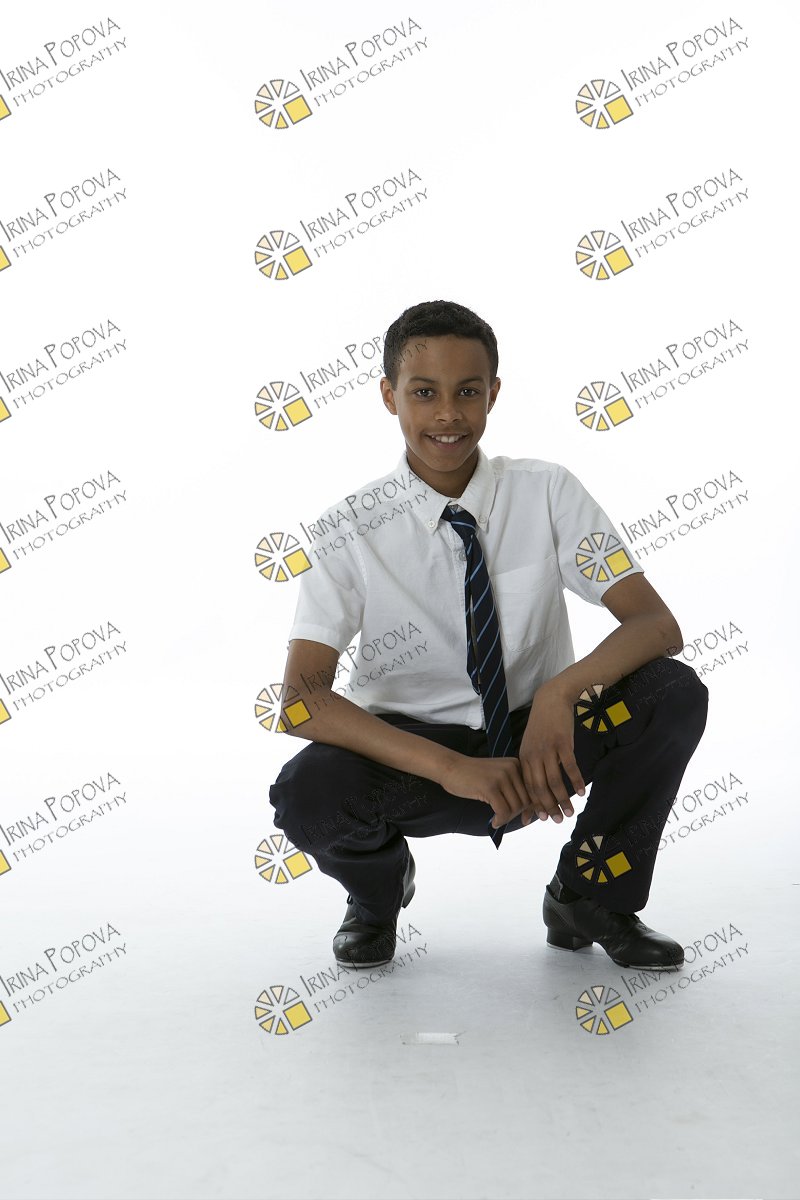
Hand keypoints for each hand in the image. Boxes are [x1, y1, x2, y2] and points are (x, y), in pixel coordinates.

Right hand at [438, 754, 532, 829]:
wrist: (450, 767)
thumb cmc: (473, 776)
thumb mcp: (498, 778)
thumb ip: (514, 790)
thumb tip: (530, 816)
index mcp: (516, 764)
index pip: (532, 791)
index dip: (530, 808)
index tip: (525, 820)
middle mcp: (512, 768)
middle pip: (526, 800)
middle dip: (517, 814)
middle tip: (505, 819)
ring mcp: (501, 777)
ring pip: (516, 807)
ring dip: (507, 818)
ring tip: (497, 819)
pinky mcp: (490, 787)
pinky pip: (503, 811)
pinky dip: (500, 821)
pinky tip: (493, 822)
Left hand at [516, 684, 585, 824]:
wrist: (551, 700)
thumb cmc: (543, 725)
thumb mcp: (532, 744)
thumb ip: (533, 763)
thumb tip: (538, 786)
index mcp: (524, 758)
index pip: (527, 787)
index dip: (534, 804)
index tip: (542, 818)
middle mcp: (533, 756)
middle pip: (539, 788)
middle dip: (549, 806)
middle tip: (557, 821)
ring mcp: (548, 749)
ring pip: (554, 780)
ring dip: (563, 799)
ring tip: (571, 812)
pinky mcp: (562, 743)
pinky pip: (569, 767)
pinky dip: (576, 781)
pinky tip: (581, 792)